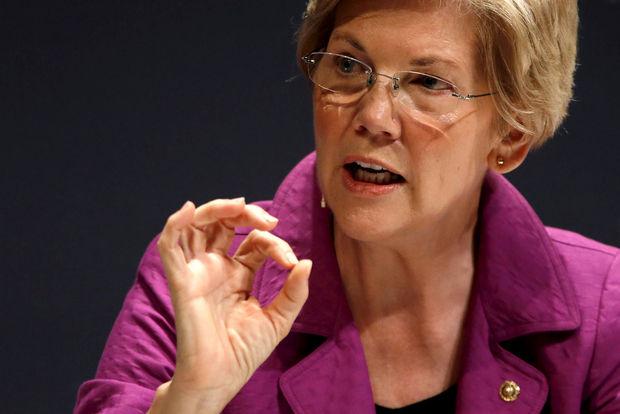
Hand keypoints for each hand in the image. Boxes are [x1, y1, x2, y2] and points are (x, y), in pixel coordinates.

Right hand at [153, 198, 311, 412]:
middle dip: (244, 213)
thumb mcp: (279, 319)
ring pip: (197, 226)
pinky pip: (169, 248)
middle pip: (223, 224)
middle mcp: (216, 268)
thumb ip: (294, 292)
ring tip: (237, 205)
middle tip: (268, 220)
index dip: (274, 243)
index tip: (290, 261)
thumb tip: (307, 263)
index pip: (254, 242)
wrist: (221, 377)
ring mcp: (197, 272)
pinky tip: (187, 210)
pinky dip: (174, 225)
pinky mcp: (182, 281)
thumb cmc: (244, 352)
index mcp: (238, 274)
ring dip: (214, 209)